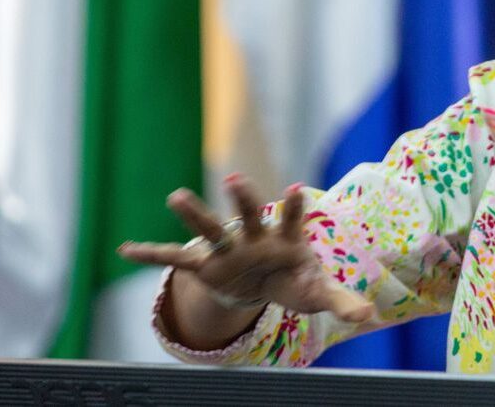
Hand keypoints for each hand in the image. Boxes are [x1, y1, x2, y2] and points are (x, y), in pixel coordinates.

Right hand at [118, 173, 373, 323]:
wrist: (266, 283)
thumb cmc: (296, 281)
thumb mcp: (318, 293)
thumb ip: (342, 302)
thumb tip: (368, 316)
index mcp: (286, 241)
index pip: (291, 219)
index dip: (292, 205)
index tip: (295, 186)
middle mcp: (255, 239)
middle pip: (248, 215)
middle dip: (242, 200)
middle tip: (235, 178)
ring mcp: (228, 250)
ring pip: (210, 229)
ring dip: (194, 214)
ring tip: (174, 195)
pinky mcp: (206, 266)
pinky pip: (176, 259)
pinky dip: (152, 255)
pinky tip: (126, 250)